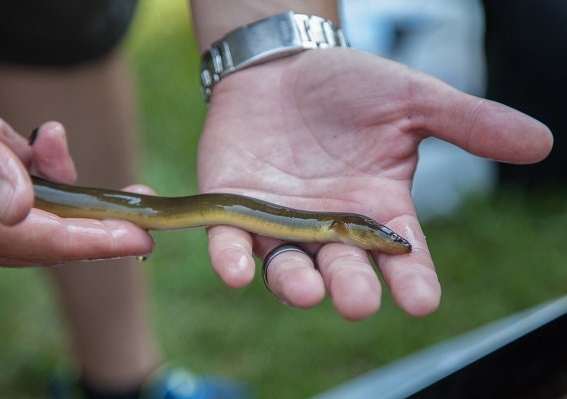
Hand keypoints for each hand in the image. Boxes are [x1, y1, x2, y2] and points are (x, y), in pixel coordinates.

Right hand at [0, 118, 153, 266]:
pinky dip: (19, 168)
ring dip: (52, 174)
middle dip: (98, 210)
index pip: (54, 243)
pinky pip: (6, 195)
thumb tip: (19, 209)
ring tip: (50, 135)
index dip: (104, 241)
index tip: (145, 240)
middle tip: (140, 191)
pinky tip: (4, 134)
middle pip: (53, 233)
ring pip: (33, 210)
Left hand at [197, 49, 551, 319]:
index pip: (401, 255)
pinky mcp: (236, 210)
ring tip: (306, 290)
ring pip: (288, 268)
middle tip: (359, 300)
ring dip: (295, 284)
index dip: (411, 280)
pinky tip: (234, 272)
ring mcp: (281, 224)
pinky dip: (232, 260)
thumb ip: (467, 123)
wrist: (280, 67)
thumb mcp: (410, 100)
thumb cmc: (346, 85)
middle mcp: (330, 227)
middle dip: (351, 287)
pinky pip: (231, 244)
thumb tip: (540, 142)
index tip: (422, 301)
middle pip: (343, 270)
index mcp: (376, 208)